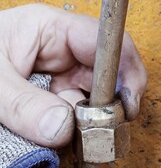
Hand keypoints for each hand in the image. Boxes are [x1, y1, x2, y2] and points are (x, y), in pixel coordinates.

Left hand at [0, 4, 146, 147]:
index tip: (130, 102)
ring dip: (90, 122)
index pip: (104, 43)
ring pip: (93, 101)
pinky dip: (77, 130)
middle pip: (106, 76)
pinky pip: (77, 116)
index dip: (126, 70)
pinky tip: (67, 136)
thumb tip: (62, 125)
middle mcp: (62, 55)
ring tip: (77, 134)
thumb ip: (23, 103)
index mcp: (51, 31)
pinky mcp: (56, 99)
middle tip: (102, 129)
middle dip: (109, 105)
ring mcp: (61, 79)